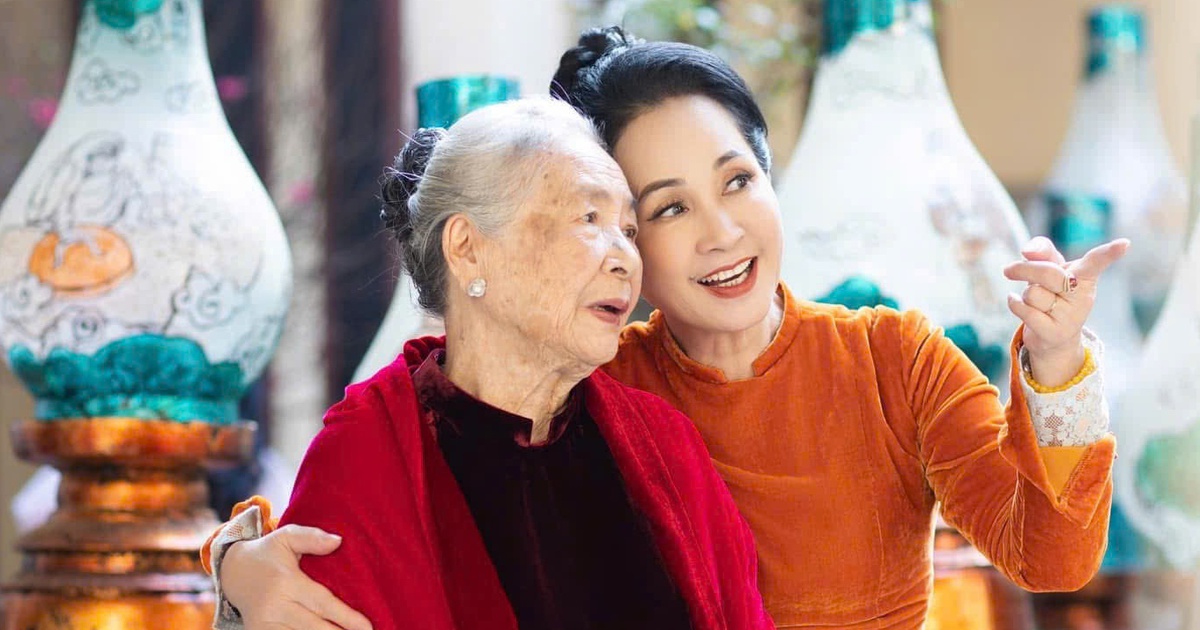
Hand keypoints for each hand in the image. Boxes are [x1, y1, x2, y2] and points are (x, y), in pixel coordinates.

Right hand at [222, 524, 371, 629]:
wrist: (232, 572)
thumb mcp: (286, 536)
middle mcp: (274, 607)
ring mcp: (264, 625)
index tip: (367, 627)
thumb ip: (311, 537)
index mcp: (285, 583)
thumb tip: (338, 541)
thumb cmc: (268, 553)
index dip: (346, 617)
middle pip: (314, 628)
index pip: (322, 603)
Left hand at [1003, 236, 1129, 386]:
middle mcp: (1082, 297)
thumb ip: (1043, 253)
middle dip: (1024, 270)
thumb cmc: (1052, 295)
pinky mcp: (1054, 333)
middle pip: (1048, 274)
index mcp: (1084, 277)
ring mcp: (1071, 317)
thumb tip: (1028, 249)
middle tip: (1009, 270)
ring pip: (1033, 293)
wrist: (1052, 337)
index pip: (1095, 262)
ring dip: (1024, 294)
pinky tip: (1017, 303)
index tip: (1124, 244)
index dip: (1108, 253)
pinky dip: (1014, 304)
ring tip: (1034, 301)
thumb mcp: (1050, 271)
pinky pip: (1024, 310)